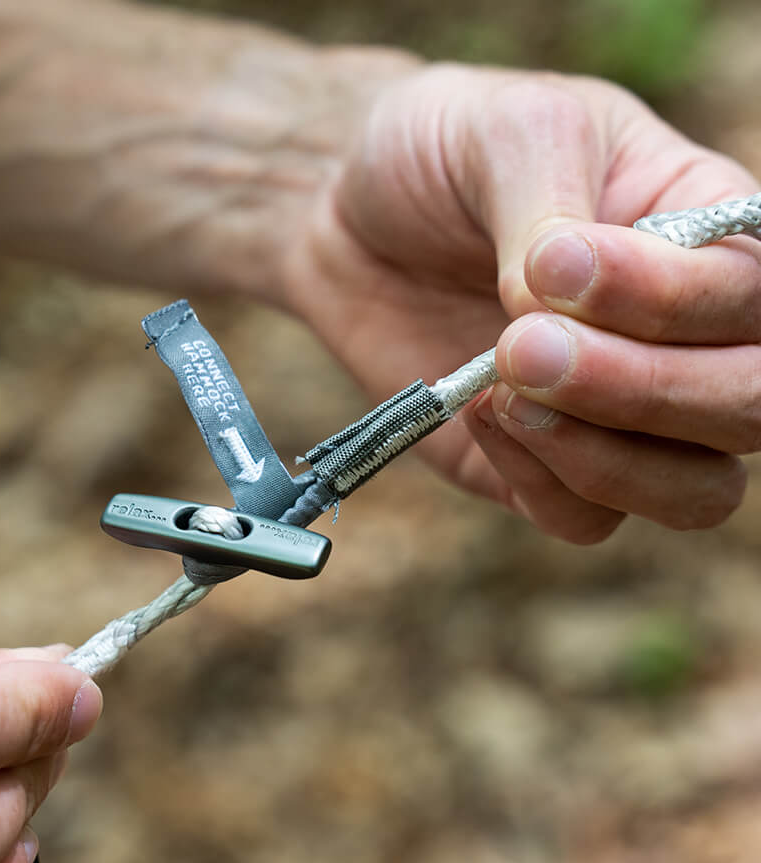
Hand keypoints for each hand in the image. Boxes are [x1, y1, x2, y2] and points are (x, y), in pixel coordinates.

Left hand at [283, 62, 760, 541]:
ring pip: (691, 490)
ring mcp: (619, 416)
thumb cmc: (446, 157)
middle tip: (525, 345)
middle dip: (647, 390)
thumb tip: (559, 306)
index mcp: (706, 237)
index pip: (756, 299)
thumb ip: (554, 208)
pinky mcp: (542, 468)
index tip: (561, 268)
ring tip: (502, 383)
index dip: (675, 302)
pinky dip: (541, 481)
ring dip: (604, 456)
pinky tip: (478, 412)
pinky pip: (584, 519)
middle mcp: (683, 338)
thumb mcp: (510, 133)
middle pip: (748, 407)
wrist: (353, 219)